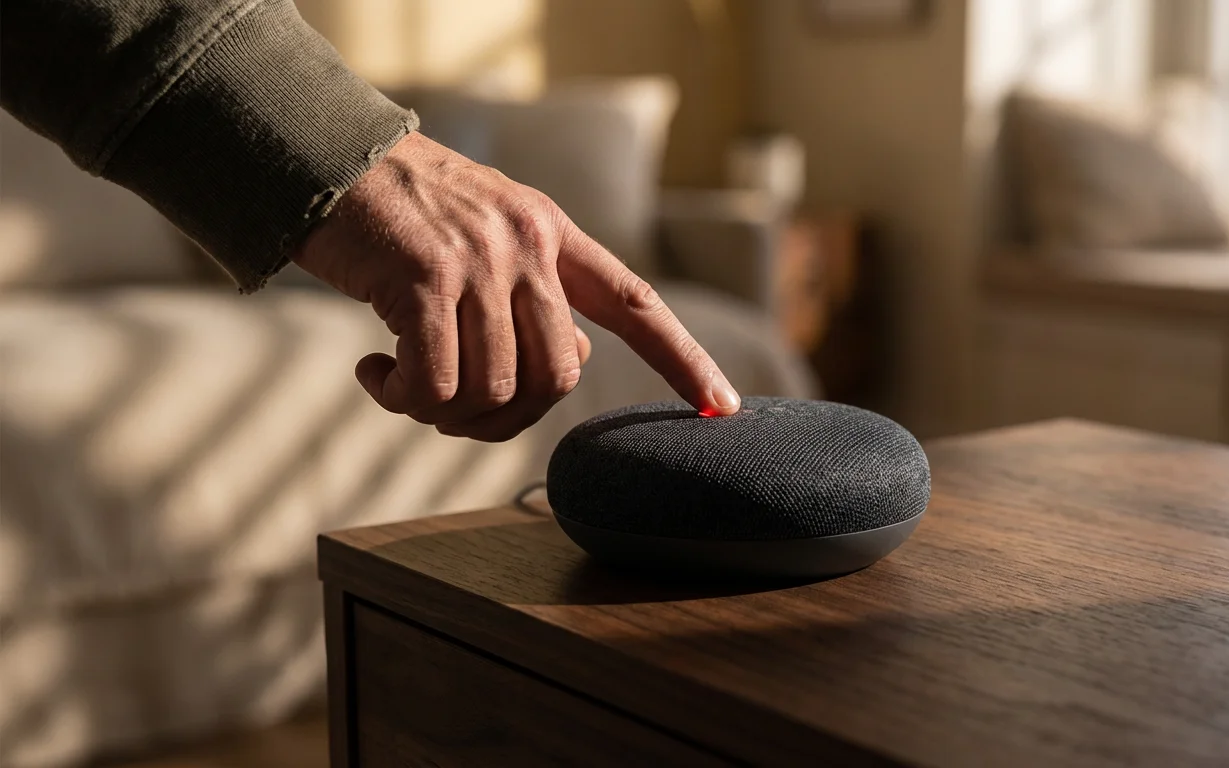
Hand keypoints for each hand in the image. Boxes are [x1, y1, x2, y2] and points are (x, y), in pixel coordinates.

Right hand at [291, 132, 740, 441]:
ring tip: (402, 387)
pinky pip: (434, 384)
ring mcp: (481, 260)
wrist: (329, 158)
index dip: (684, 360)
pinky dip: (403, 400)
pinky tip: (373, 375)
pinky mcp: (425, 277)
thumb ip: (533, 295)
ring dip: (442, 412)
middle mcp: (529, 246)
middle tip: (452, 411)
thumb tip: (565, 363)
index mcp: (553, 235)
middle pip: (557, 377)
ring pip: (493, 389)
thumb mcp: (488, 237)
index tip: (724, 408)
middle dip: (505, 418)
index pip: (636, 304)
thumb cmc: (404, 213)